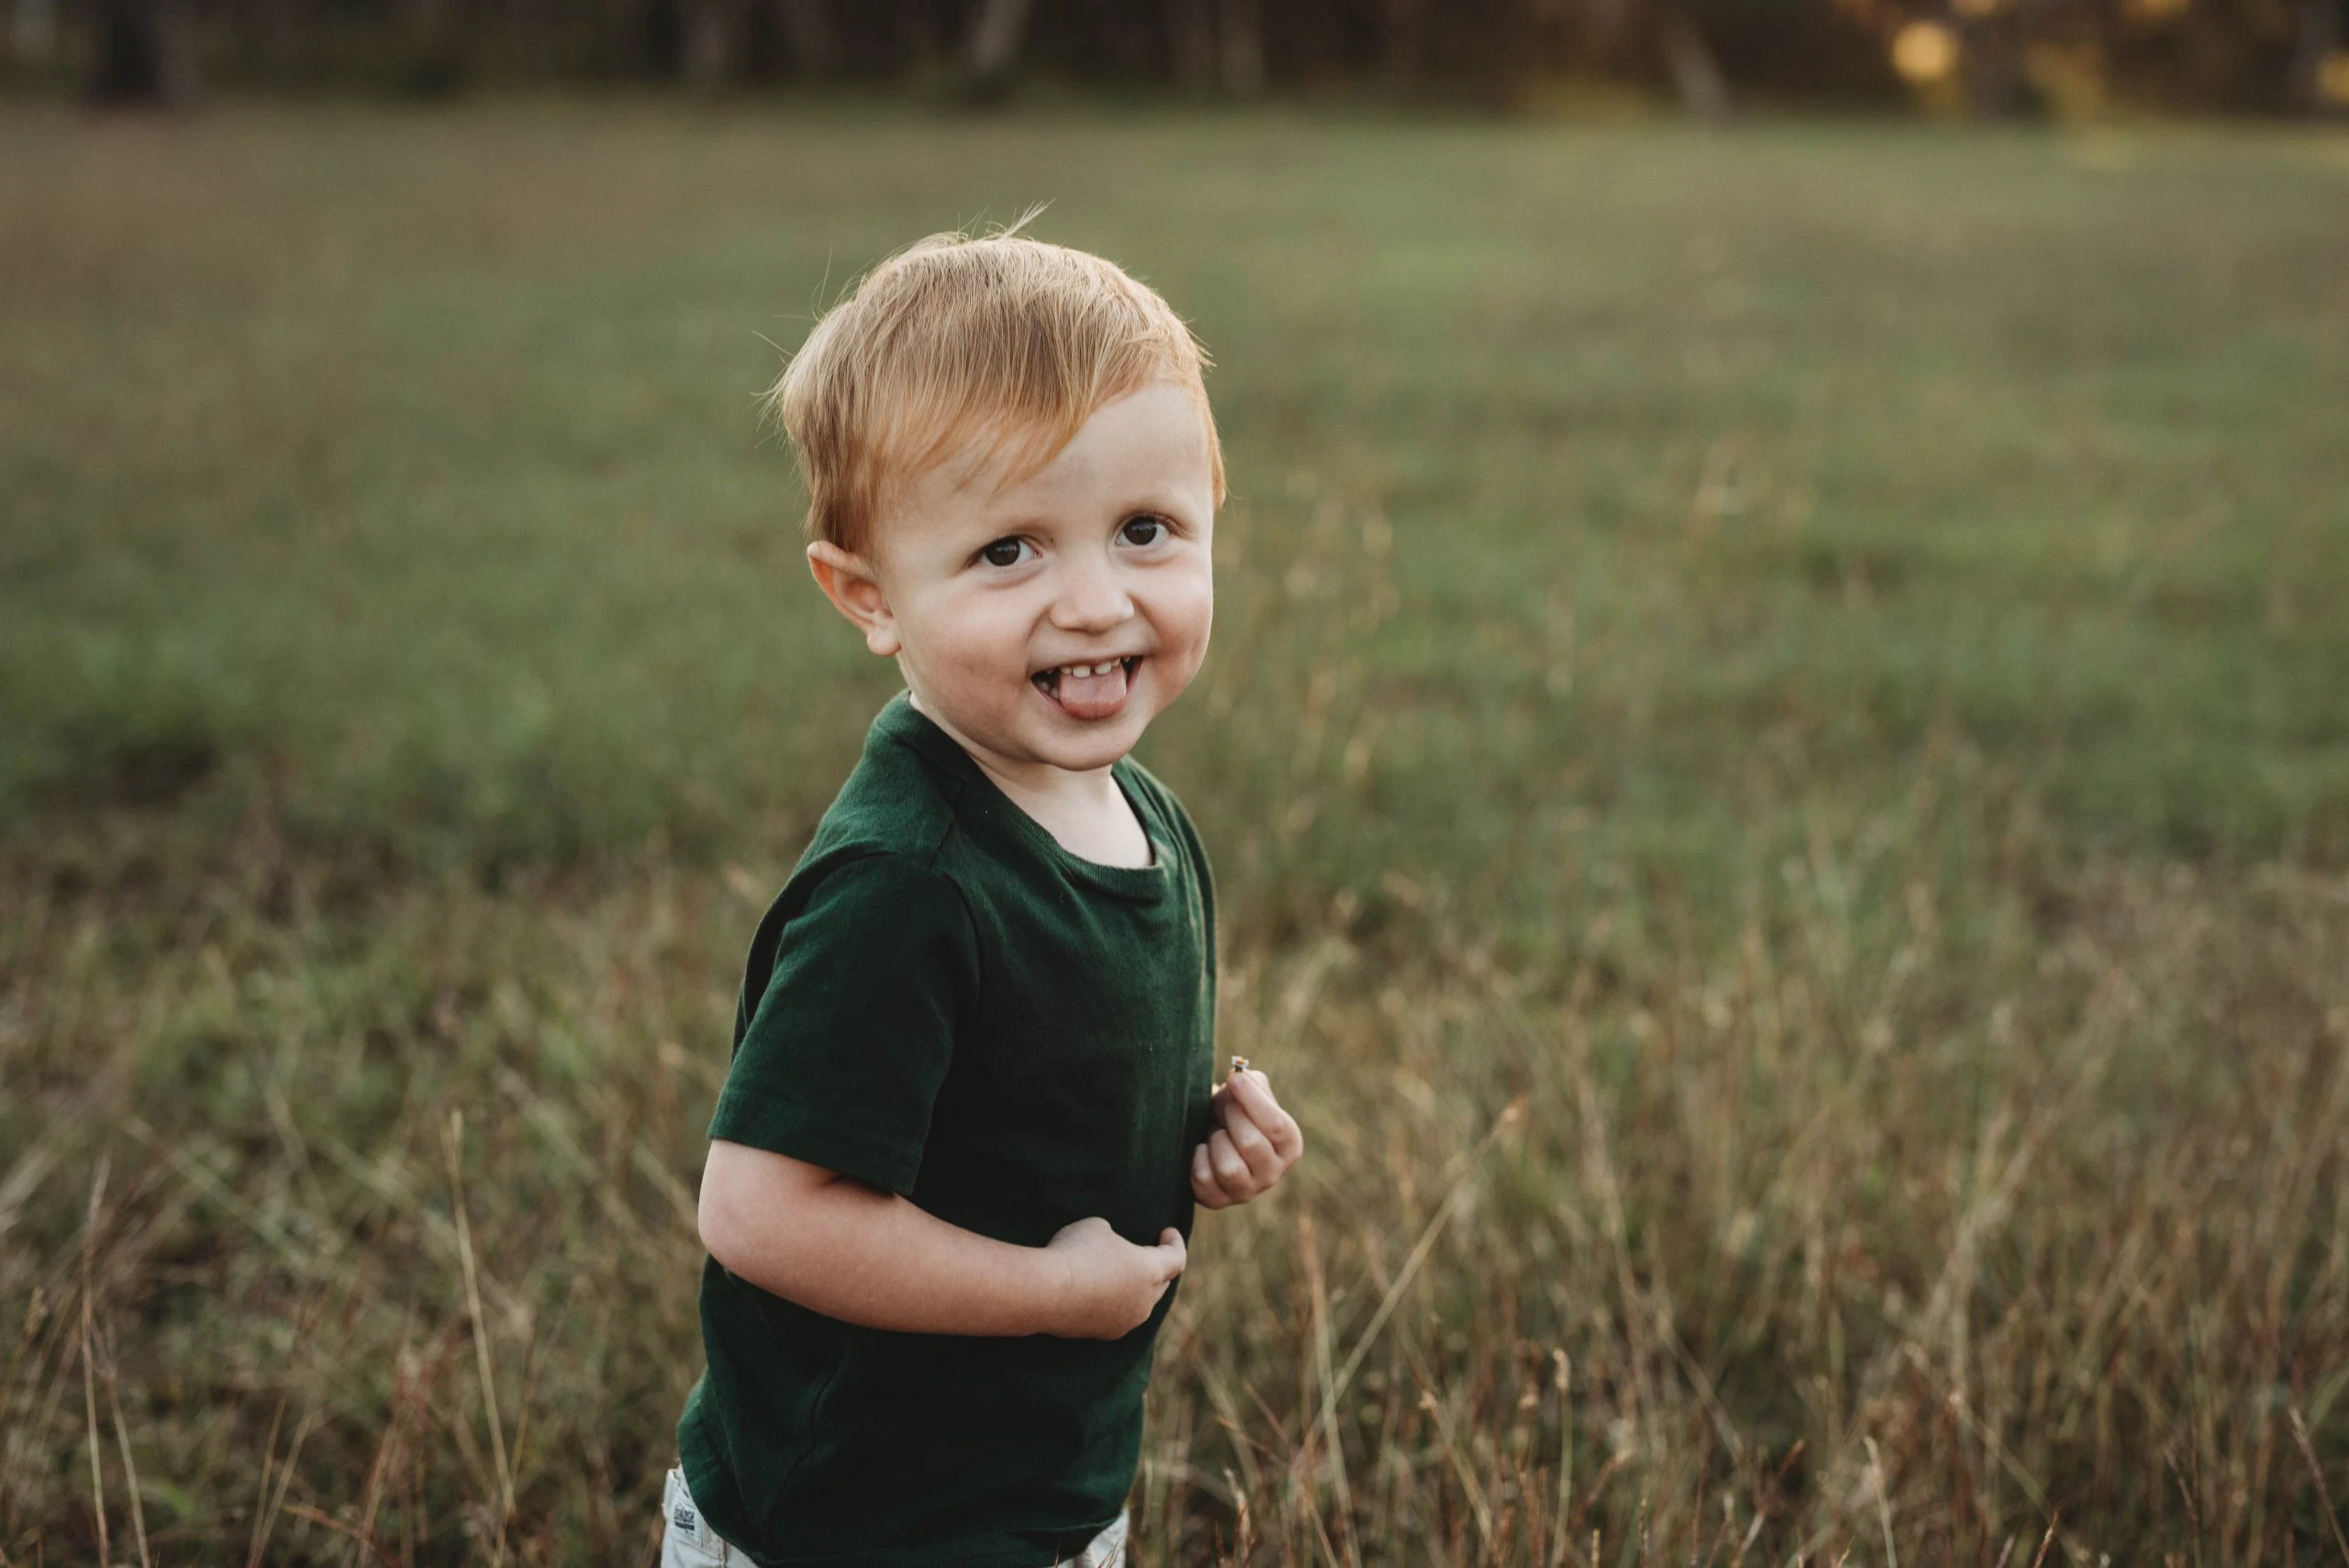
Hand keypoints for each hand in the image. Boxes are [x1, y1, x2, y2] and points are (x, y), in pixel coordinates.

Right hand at [1041, 1216, 1186, 1338]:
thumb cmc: (1075, 1252)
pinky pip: (1118, 1316)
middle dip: (1157, 1268)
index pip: (1176, 1258)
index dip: (1174, 1243)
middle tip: (1145, 1254)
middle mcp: (1145, 1301)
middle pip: (1161, 1284)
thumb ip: (1113, 1238)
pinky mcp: (1105, 1334)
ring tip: (1121, 1275)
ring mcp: (1126, 1322)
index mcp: (1150, 1271)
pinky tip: (1100, 1294)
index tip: (1167, 1232)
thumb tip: (1110, 1250)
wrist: (1046, 1292)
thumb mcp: (1097, 1227)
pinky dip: (1114, 1304)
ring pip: (1140, 1303)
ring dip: (1134, 1289)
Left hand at [1191, 1067, 1304, 1209]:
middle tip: (1224, 1109)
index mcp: (1289, 1146)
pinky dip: (1197, 1158)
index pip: (1277, 1125)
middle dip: (1231, 1118)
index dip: (1253, 1100)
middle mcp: (1273, 1173)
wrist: (1207, 1132)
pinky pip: (1204, 1180)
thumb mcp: (1248, 1091)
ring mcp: (1246, 1191)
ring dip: (1216, 1141)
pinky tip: (1201, 1149)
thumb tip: (1240, 1077)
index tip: (1234, 1080)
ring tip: (1215, 1132)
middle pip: (1252, 1144)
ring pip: (1229, 1168)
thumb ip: (1251, 1082)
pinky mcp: (1218, 1201)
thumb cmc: (1232, 1110)